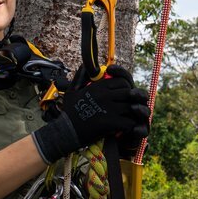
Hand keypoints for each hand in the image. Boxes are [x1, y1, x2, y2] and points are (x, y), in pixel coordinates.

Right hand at [32, 65, 149, 162]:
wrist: (65, 132)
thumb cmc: (68, 113)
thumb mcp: (71, 91)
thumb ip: (80, 77)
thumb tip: (84, 66)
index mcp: (97, 87)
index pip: (121, 81)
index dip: (125, 88)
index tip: (122, 96)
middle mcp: (104, 95)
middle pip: (129, 93)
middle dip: (130, 100)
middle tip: (126, 109)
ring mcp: (108, 109)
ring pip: (131, 107)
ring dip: (131, 114)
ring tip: (126, 119)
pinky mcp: (110, 123)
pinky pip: (129, 122)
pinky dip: (128, 127)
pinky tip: (123, 129)